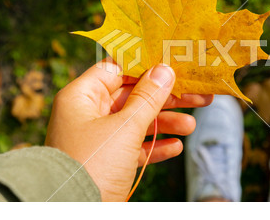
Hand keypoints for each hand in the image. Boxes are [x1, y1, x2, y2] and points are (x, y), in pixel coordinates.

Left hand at [45, 58, 212, 200]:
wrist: (73, 214)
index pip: (116, 70)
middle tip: (197, 95)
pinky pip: (134, 147)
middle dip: (165, 98)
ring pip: (137, 122)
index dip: (145, 66)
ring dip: (165, 123)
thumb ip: (147, 98)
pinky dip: (154, 146)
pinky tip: (175, 147)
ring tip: (192, 126)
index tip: (172, 65)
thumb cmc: (92, 165)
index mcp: (82, 97)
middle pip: (133, 96)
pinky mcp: (106, 161)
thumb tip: (164, 70)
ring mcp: (97, 138)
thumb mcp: (124, 128)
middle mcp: (88, 114)